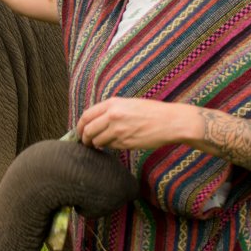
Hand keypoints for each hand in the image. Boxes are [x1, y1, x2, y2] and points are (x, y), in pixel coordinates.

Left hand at [75, 98, 201, 150]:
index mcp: (113, 104)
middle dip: (84, 139)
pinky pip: (110, 147)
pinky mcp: (125, 143)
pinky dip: (109, 147)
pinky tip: (116, 144)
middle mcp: (113, 116)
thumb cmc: (152, 112)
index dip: (79, 126)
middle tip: (86, 143)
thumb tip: (96, 121)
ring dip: (97, 145)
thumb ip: (112, 110)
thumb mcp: (129, 103)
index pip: (86, 116)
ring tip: (101, 145)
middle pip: (87, 130)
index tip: (79, 132)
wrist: (170, 122)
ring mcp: (118, 130)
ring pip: (97, 141)